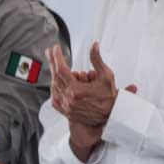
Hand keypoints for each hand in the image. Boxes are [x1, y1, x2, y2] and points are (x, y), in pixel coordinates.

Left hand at [47, 43, 134, 159]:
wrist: (111, 117)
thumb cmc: (110, 97)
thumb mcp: (107, 76)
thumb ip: (97, 59)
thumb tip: (94, 45)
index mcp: (76, 90)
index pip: (61, 69)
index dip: (56, 57)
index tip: (56, 48)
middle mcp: (68, 98)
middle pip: (55, 76)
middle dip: (52, 62)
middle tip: (51, 52)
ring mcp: (65, 106)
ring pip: (54, 86)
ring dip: (54, 74)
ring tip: (57, 66)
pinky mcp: (65, 111)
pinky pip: (54, 97)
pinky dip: (55, 87)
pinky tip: (57, 81)